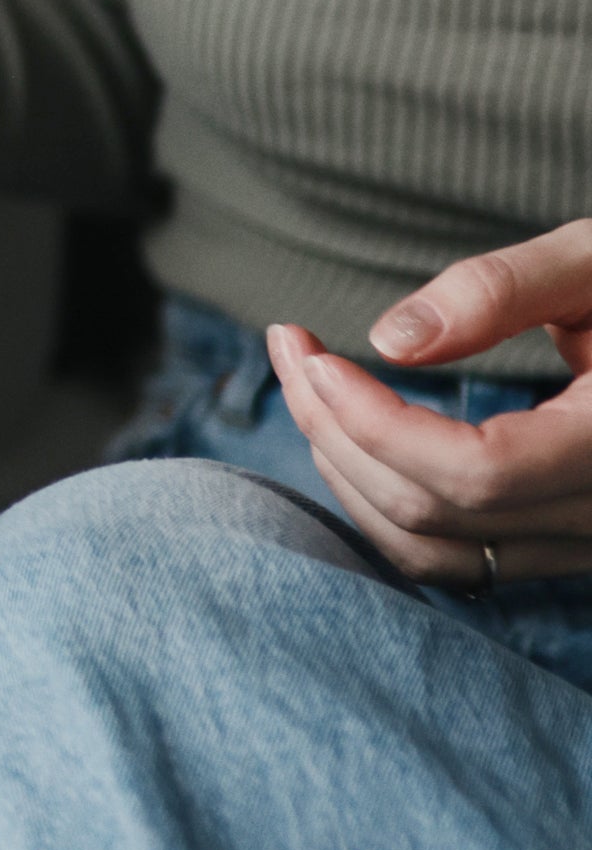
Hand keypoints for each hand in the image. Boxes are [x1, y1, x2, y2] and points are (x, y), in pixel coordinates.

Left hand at [267, 220, 591, 585]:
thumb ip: (502, 289)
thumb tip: (389, 340)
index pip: (475, 472)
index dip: (372, 419)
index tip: (309, 350)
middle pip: (433, 511)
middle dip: (335, 428)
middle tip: (287, 344)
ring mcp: (585, 545)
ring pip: (433, 554)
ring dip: (348, 476)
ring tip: (310, 388)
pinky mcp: (563, 546)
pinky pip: (454, 559)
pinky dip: (383, 506)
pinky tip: (352, 436)